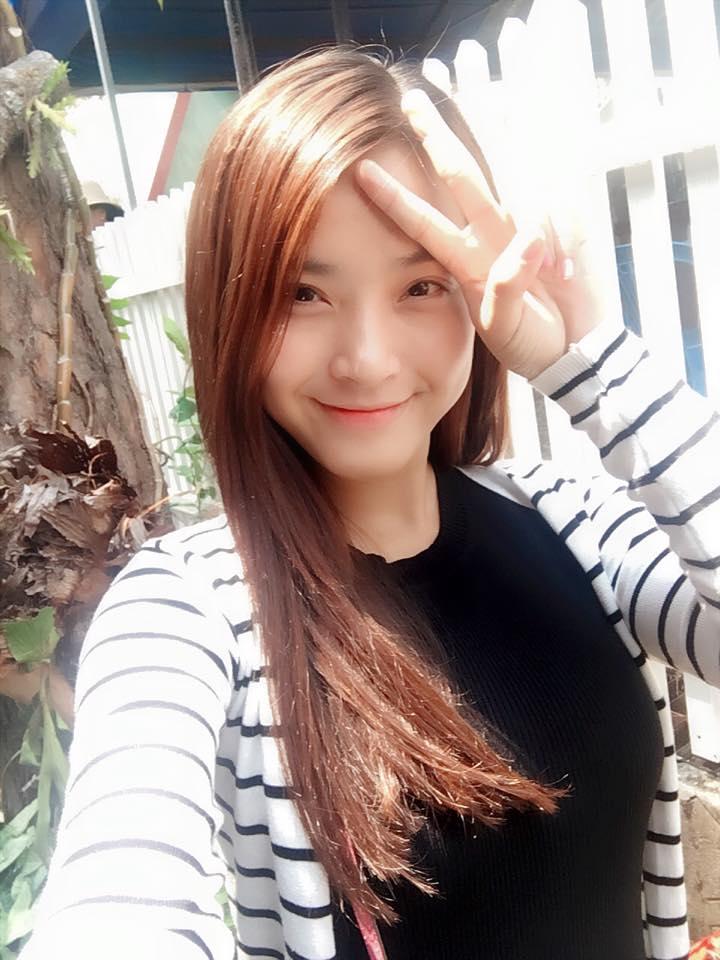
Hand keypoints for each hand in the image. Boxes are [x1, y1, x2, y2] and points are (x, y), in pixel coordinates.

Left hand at [355, 89, 604, 381]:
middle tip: (411, 97)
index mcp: (467, 261)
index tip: (360, 172)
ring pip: (518, 188)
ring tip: (533, 259)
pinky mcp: (561, 224)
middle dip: (436, 135)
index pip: (424, 222)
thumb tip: (528, 238)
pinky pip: (561, 211)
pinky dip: (564, 240)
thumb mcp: (505, 326)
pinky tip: (564, 273)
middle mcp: (491, 234)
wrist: (573, 348)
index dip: (394, 199)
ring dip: (530, 216)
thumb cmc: (530, 341)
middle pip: (460, 174)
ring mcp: (525, 226)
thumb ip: (507, 288)